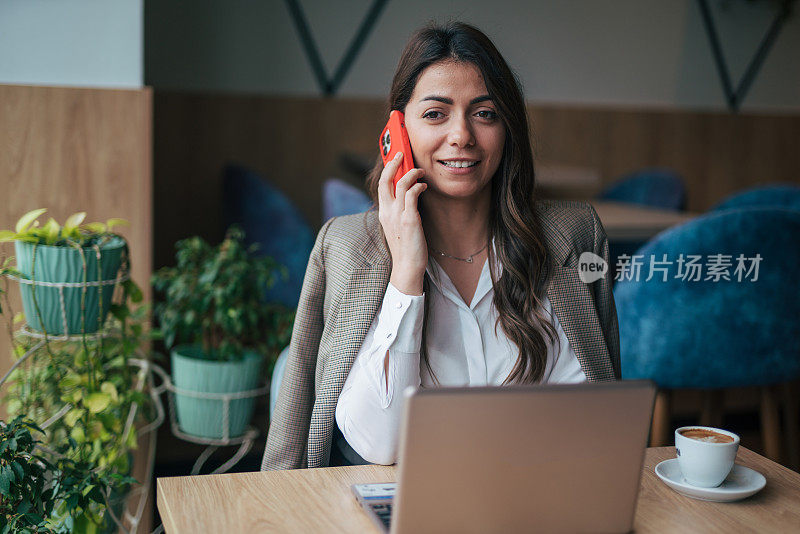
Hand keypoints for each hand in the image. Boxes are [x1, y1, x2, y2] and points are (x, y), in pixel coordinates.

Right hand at [378, 152, 427, 295]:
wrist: (407, 267)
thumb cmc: (406, 248)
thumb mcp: (398, 226)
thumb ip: (400, 211)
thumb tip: (410, 197)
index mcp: (383, 213)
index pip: (381, 186)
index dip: (387, 171)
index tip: (395, 161)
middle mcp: (387, 212)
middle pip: (385, 180)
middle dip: (393, 163)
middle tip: (402, 153)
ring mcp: (396, 215)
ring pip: (399, 184)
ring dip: (411, 173)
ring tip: (420, 171)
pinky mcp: (408, 220)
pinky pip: (411, 195)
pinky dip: (418, 186)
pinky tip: (424, 187)